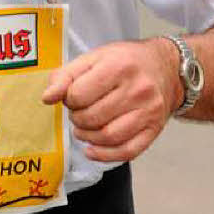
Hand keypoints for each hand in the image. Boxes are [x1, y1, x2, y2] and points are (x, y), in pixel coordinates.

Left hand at [41, 38, 181, 161]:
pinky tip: (92, 149)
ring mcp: (148, 111)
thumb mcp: (94, 57)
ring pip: (108, 136)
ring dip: (87, 137)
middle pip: (92, 117)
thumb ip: (66, 75)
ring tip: (83, 128)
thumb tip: (47, 97)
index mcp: (118, 66)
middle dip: (77, 118)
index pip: (79, 94)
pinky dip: (105, 155)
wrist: (166, 67)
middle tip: (78, 112)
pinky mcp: (155, 129)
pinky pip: (127, 151)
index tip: (73, 96)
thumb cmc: (126, 61)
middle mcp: (137, 89)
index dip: (68, 98)